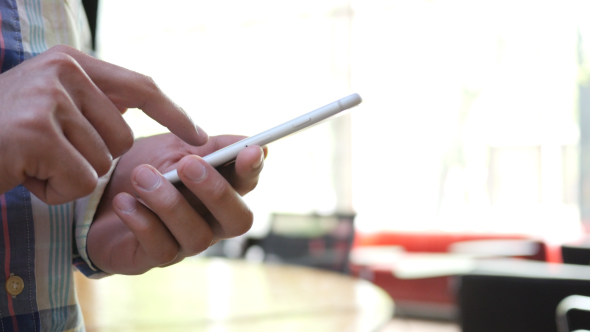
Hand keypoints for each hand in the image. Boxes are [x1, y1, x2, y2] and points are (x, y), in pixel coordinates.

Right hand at [0, 45, 206, 203]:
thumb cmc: (1, 135)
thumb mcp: (49, 107)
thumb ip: (91, 106)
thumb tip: (137, 126)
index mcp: (70, 62)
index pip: (140, 86)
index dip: (173, 113)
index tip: (200, 136)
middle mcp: (62, 71)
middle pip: (122, 139)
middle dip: (90, 160)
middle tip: (44, 154)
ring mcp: (47, 99)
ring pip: (100, 164)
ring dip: (67, 177)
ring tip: (29, 161)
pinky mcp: (35, 133)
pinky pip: (78, 181)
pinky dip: (53, 191)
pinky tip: (22, 175)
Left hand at [87, 133, 266, 274]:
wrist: (95, 194)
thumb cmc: (143, 167)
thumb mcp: (174, 146)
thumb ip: (208, 147)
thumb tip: (252, 144)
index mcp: (220, 189)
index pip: (247, 183)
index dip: (252, 170)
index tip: (252, 151)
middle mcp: (211, 221)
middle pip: (238, 221)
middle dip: (216, 192)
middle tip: (189, 165)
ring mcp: (185, 243)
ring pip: (197, 235)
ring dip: (170, 203)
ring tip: (141, 175)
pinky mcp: (154, 258)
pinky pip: (160, 248)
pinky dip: (142, 221)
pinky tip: (124, 201)